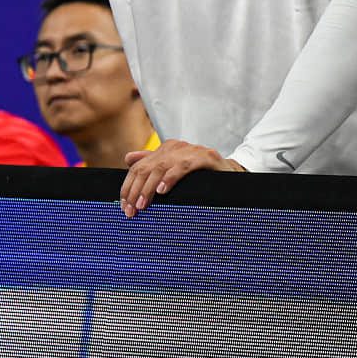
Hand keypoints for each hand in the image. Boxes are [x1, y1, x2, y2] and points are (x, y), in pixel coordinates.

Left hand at [119, 138, 241, 215]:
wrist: (232, 173)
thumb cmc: (201, 175)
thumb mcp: (173, 170)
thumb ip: (151, 163)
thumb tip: (128, 158)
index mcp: (167, 149)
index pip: (138, 167)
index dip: (128, 187)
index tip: (124, 207)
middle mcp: (177, 147)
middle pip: (146, 168)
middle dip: (135, 191)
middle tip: (131, 210)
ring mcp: (192, 150)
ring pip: (160, 166)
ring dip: (148, 188)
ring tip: (143, 204)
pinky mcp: (206, 157)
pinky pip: (183, 166)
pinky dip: (170, 178)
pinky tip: (163, 190)